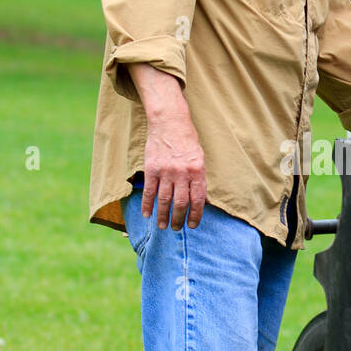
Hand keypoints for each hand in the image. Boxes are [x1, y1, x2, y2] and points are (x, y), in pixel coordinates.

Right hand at [128, 64, 206, 229]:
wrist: (169, 121)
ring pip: (164, 200)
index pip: (198, 199)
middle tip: (177, 229)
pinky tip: (147, 214)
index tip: (193, 225)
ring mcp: (166, 170)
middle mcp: (182, 172)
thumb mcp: (200, 158)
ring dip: (163, 216)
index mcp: (197, 170)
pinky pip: (149, 190)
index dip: (195, 215)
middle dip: (179, 219)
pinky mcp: (151, 168)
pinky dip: (147, 204)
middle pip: (180, 203)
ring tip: (163, 226)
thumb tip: (204, 201)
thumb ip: (200, 179)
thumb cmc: (187, 140)